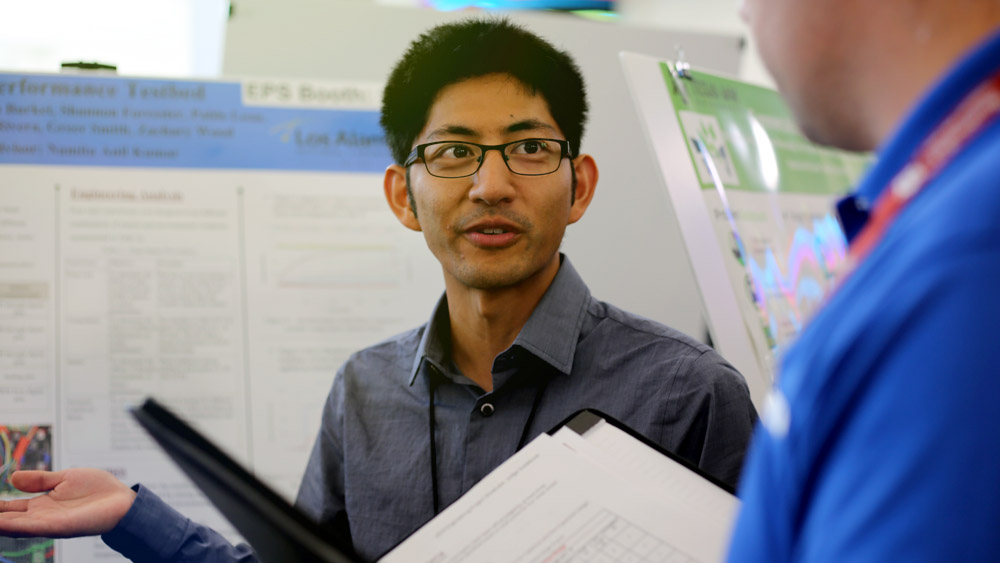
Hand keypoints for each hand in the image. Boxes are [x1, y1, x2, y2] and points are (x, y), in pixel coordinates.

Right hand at [0, 468, 136, 537]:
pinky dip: (13, 526)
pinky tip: (0, 523)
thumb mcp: (65, 478)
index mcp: (41, 504)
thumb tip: (12, 478)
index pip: (9, 508)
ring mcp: (49, 522)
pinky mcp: (60, 526)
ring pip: (14, 525)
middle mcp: (41, 516)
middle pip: (6, 518)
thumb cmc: (99, 490)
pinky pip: (32, 527)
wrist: (124, 500)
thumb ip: (39, 480)